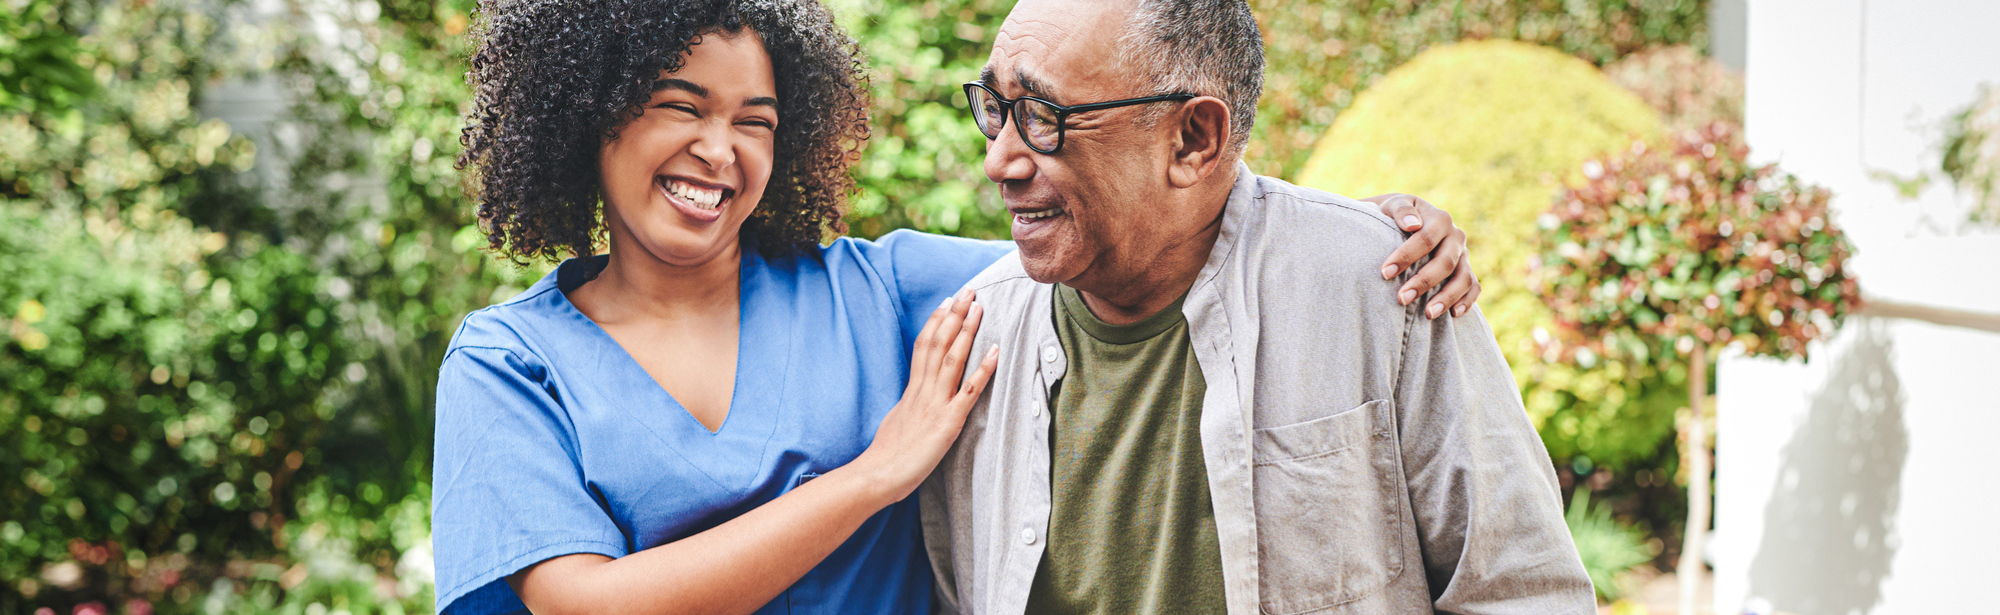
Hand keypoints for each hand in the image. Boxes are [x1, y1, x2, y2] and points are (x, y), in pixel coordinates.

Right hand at [850, 288, 998, 503]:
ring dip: (967, 330)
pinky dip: (983, 369)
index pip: (923, 347)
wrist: (877, 475)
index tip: (945, 303)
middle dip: (953, 315)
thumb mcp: (895, 422)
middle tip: (967, 291)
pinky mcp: (948, 422)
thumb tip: (912, 401)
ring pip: (952, 358)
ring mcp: (935, 404)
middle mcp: (923, 391)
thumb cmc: (885, 457)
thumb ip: (907, 407)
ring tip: (979, 307)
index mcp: (911, 391)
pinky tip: (995, 350)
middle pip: (938, 344)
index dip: (936, 323)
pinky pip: (969, 391)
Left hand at [1364, 193, 1481, 318]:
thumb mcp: (1395, 205)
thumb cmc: (1396, 215)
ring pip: (1463, 278)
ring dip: (1447, 297)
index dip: (1406, 256)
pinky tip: (1453, 314)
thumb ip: (1402, 211)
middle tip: (1401, 298)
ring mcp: (1463, 255)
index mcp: (1439, 219)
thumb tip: (1412, 224)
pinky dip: (1467, 301)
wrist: (1409, 220)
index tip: (1385, 273)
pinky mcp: (1466, 270)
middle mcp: (1456, 236)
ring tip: (1428, 314)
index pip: (1425, 239)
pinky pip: (1474, 287)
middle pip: (1445, 262)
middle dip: (1424, 282)